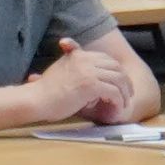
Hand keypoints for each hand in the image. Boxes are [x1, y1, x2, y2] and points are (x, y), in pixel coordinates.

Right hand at [32, 39, 152, 130]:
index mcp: (79, 55)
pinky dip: (119, 101)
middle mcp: (85, 60)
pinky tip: (117, 108)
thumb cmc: (45, 90)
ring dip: (124, 92)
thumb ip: (72, 65)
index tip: (119, 83)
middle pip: (116, 67)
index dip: (116, 71)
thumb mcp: (60, 70)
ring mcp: (89, 72)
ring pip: (118, 79)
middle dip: (125, 81)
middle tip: (127, 93)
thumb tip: (79, 65)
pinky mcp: (91, 86)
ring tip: (125, 102)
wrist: (36, 99)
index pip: (106, 59)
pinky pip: (114, 92)